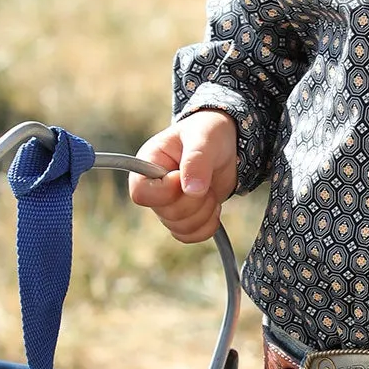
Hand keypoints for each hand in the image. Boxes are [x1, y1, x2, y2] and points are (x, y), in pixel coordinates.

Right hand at [127, 110, 238, 243]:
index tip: (183, 176)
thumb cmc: (209, 133)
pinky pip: (189, 236)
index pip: (141, 193)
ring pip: (179, 228)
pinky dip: (207, 226)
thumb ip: (197, 160)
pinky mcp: (184, 217)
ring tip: (210, 190)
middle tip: (206, 182)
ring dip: (204, 213)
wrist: (227, 144)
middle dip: (194, 201)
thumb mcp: (204, 137)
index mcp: (148, 164)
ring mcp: (168, 205)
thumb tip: (192, 191)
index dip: (166, 191)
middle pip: (166, 214)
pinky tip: (214, 207)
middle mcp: (154, 188)